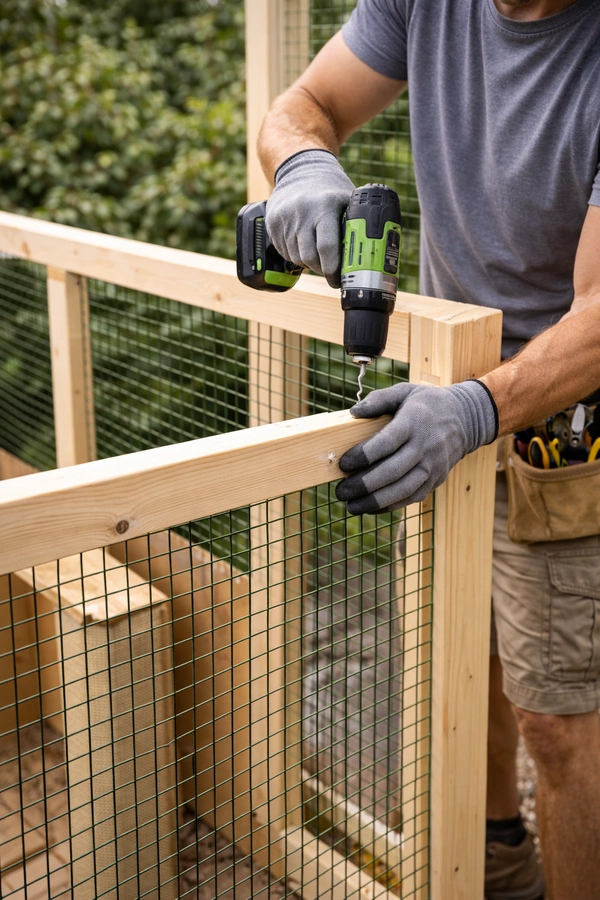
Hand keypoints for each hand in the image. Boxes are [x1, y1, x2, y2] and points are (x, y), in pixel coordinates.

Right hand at [265, 149, 354, 287]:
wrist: (299, 170)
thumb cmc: (330, 190)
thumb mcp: (348, 200)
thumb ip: (356, 225)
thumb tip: (368, 257)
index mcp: (324, 206)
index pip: (326, 247)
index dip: (332, 269)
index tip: (338, 280)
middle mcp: (302, 212)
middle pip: (309, 258)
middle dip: (321, 269)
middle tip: (330, 272)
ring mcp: (284, 218)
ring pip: (296, 258)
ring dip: (308, 263)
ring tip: (318, 255)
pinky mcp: (272, 223)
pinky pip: (284, 252)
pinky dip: (295, 255)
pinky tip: (304, 245)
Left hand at [335, 380, 497, 513]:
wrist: (466, 419)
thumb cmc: (426, 404)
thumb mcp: (404, 391)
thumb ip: (378, 400)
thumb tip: (353, 412)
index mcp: (414, 422)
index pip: (387, 442)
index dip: (364, 455)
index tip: (343, 465)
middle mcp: (425, 446)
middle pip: (393, 471)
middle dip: (364, 484)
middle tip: (340, 491)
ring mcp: (433, 465)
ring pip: (403, 489)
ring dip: (375, 501)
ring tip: (351, 506)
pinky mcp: (436, 479)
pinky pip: (412, 497)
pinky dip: (390, 505)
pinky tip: (370, 507)